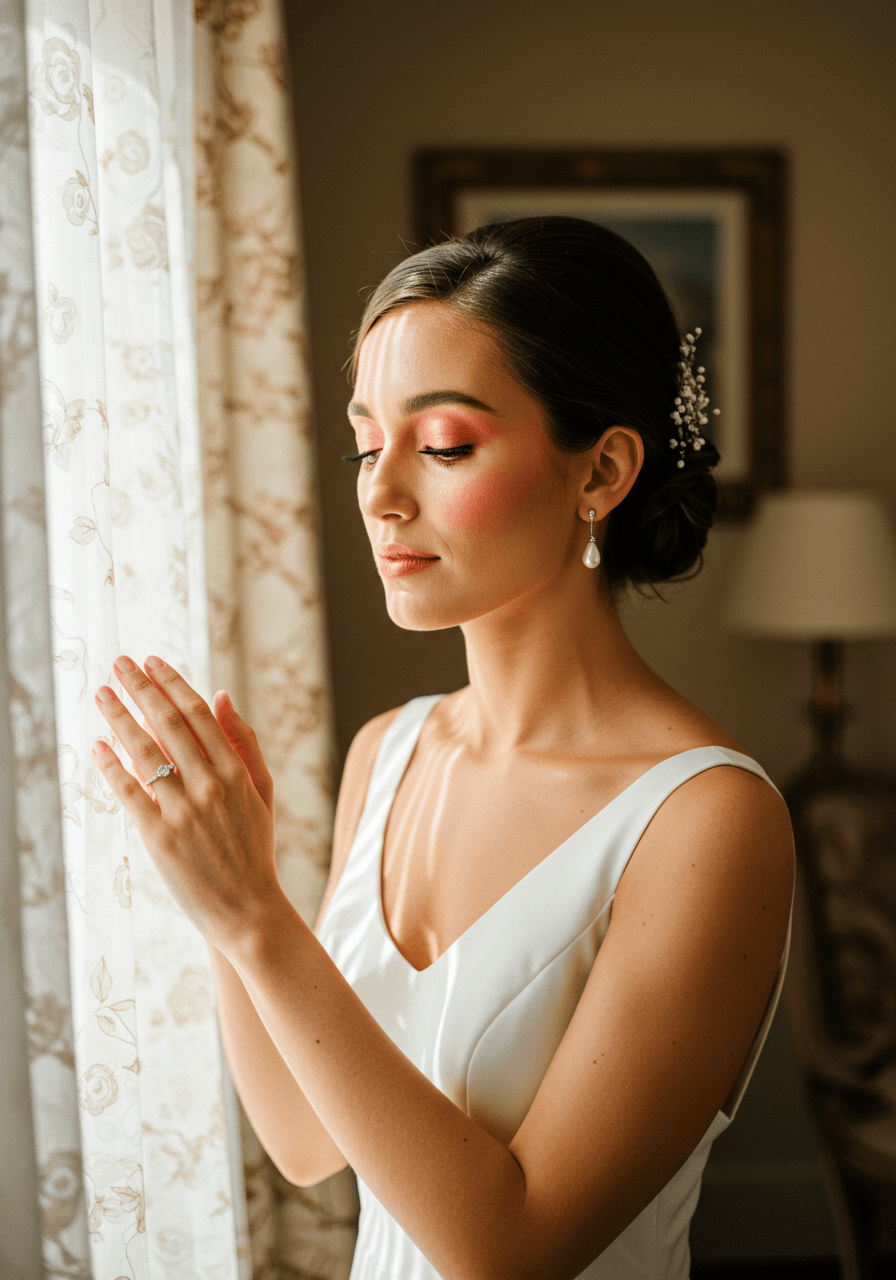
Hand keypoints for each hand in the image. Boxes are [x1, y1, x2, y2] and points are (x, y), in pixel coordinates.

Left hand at [93, 655, 281, 954]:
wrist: (248, 909)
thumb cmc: (255, 849)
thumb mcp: (262, 790)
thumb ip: (244, 741)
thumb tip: (221, 696)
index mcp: (236, 771)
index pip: (197, 714)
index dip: (172, 683)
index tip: (151, 662)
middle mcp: (209, 785)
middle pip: (167, 723)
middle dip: (140, 688)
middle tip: (118, 664)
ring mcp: (183, 810)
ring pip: (144, 752)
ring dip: (119, 717)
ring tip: (101, 695)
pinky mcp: (158, 836)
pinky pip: (130, 792)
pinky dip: (111, 766)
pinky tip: (98, 746)